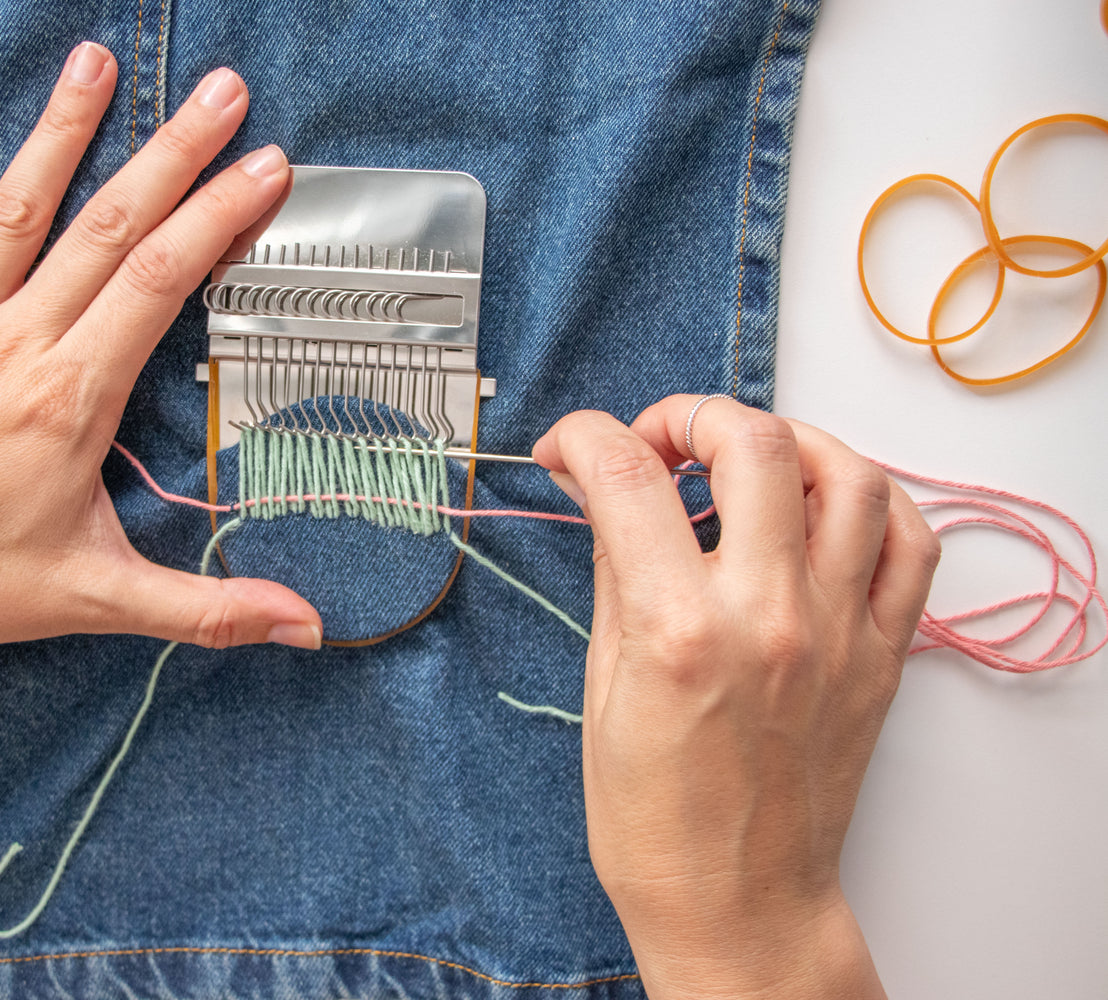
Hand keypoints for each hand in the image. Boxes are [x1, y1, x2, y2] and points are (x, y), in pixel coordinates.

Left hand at [0, 42, 322, 675]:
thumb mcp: (99, 602)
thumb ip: (208, 610)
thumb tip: (305, 628)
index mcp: (71, 397)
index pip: (160, 283)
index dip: (217, 217)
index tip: (266, 167)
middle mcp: (14, 343)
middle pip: (107, 227)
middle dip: (172, 152)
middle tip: (222, 91)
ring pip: (16, 211)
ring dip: (61, 133)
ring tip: (95, 61)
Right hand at [533, 396, 939, 999]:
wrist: (735, 900)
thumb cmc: (654, 818)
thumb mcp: (603, 686)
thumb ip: (613, 569)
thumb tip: (600, 487)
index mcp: (676, 630)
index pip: (626, 477)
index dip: (583, 438)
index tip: (570, 446)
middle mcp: (766, 617)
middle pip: (751, 442)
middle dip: (689, 415)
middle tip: (658, 440)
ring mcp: (836, 632)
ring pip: (847, 473)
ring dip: (788, 441)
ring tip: (745, 459)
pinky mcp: (881, 655)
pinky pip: (910, 542)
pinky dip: (873, 498)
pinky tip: (823, 504)